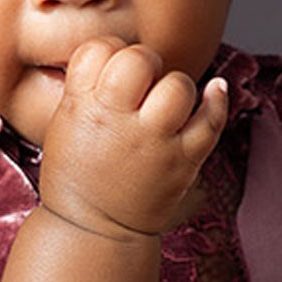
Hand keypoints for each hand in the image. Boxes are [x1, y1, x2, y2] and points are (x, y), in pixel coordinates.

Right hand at [37, 37, 227, 238]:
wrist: (92, 231)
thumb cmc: (76, 174)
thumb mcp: (65, 123)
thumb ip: (88, 86)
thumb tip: (117, 52)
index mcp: (83, 108)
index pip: (99, 49)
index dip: (108, 52)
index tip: (111, 69)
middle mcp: (119, 121)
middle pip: (140, 59)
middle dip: (143, 62)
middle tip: (141, 82)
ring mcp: (154, 142)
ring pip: (178, 86)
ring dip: (175, 86)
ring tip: (165, 103)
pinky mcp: (184, 162)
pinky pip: (211, 122)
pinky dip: (216, 101)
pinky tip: (214, 90)